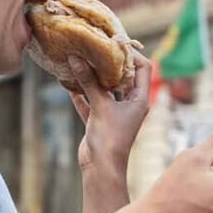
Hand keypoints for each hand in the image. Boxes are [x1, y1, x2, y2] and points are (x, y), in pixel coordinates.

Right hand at [68, 52, 150, 176]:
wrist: (100, 169)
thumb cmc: (109, 138)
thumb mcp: (100, 106)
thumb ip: (89, 81)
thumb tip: (76, 58)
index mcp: (140, 99)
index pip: (143, 68)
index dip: (132, 54)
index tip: (115, 43)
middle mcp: (130, 104)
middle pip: (123, 76)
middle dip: (108, 62)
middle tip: (94, 47)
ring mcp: (115, 112)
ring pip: (105, 88)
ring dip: (92, 77)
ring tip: (79, 60)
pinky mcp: (100, 120)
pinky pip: (91, 101)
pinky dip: (82, 93)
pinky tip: (68, 82)